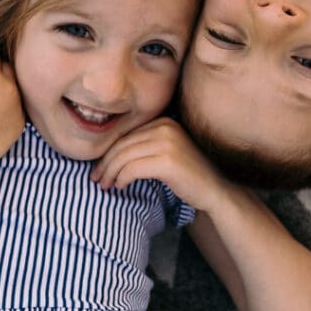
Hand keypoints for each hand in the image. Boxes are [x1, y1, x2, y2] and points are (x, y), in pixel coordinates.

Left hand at [91, 118, 231, 212]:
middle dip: (105, 163)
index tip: (99, 168)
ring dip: (110, 173)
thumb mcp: (165, 152)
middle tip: (96, 179)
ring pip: (124, 156)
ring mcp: (168, 143)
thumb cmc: (187, 175)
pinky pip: (132, 168)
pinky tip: (121, 187)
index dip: (109, 152)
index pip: (126, 135)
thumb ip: (144, 146)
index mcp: (164, 121)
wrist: (214, 189)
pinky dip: (122, 179)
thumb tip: (109, 155)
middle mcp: (166, 127)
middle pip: (123, 144)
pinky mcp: (167, 161)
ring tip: (105, 185)